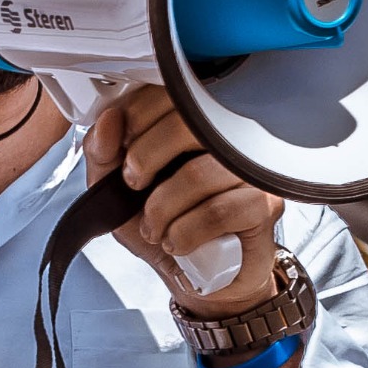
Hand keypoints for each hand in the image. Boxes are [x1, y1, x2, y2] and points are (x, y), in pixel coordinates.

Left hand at [87, 84, 287, 316]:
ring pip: (199, 175)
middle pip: (187, 124)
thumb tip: (107, 122)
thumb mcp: (116, 189)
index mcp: (194, 121)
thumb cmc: (165, 223)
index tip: (123, 151)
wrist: (201, 276)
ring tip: (154, 228)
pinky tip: (179, 242)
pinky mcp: (265, 205)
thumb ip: (103, 153)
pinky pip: (218, 211)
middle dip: (144, 159)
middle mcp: (229, 136)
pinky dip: (185, 233)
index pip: (171, 91)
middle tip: (134, 187)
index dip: (136, 118)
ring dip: (161, 210)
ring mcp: (251, 169)